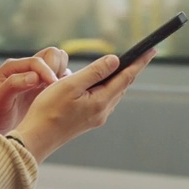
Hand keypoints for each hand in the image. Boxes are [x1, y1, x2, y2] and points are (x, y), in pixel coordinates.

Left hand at [0, 47, 70, 140]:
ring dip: (62, 76)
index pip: (38, 61)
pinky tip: (60, 100)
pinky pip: (61, 79)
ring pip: (59, 65)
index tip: (53, 86)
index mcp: (13, 67)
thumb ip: (13, 85)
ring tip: (57, 94)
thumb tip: (34, 76)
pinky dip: (64, 85)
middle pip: (52, 55)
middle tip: (55, 88)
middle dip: (57, 68)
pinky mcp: (45, 88)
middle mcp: (26, 68)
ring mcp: (37, 78)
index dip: (47, 71)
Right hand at [11, 48, 156, 162]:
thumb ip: (95, 72)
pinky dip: (107, 87)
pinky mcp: (88, 120)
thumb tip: (115, 60)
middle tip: (141, 55)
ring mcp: (96, 117)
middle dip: (131, 69)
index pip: (126, 77)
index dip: (139, 62)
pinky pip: (104, 100)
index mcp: (101, 101)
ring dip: (119, 79)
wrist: (36, 138)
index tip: (152, 50)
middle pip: (122, 85)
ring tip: (125, 66)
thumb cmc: (49, 110)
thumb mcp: (71, 85)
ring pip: (113, 93)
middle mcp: (103, 111)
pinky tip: (102, 83)